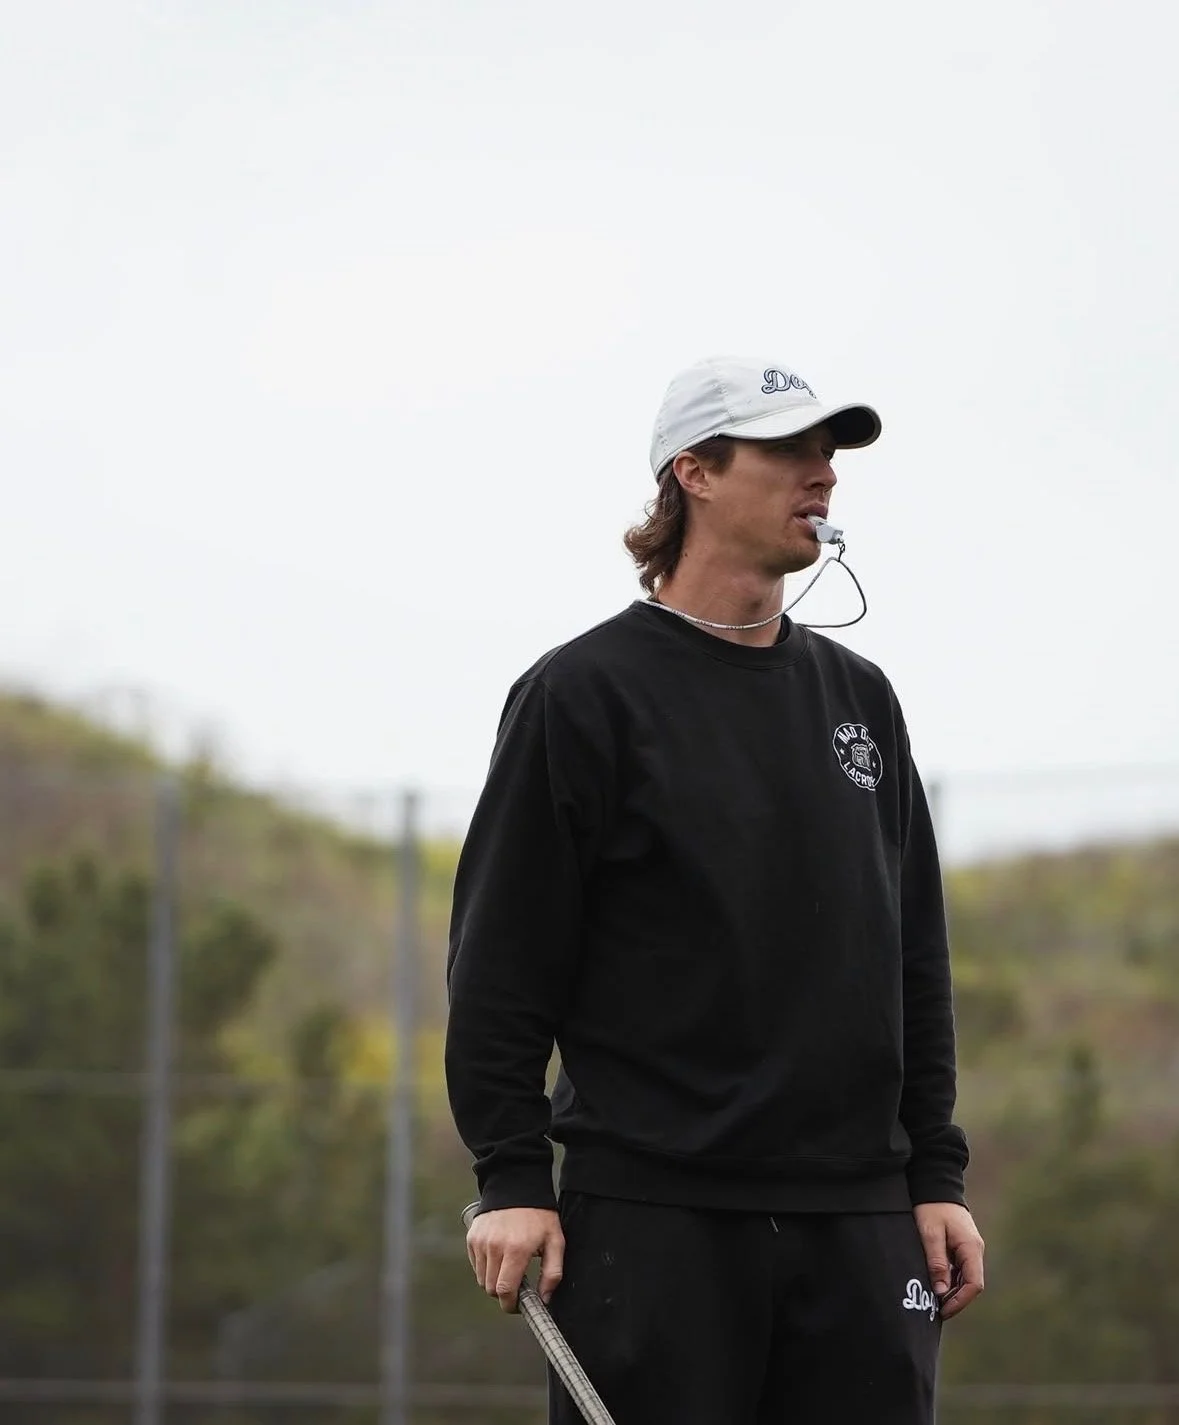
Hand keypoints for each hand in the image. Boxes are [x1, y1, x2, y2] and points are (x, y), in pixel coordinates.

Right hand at [466, 1206, 563, 1312]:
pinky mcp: (472, 1237)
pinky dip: (485, 1267)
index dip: (511, 1305)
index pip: (505, 1291)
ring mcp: (480, 1242)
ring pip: (482, 1279)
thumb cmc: (539, 1214)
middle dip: (504, 1293)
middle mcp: (494, 1247)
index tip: (519, 1305)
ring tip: (509, 1266)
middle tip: (517, 1284)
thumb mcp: (555, 1241)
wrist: (517, 1185)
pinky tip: (499, 1255)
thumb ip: (552, 1273)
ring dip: (494, 1280)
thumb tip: (544, 1299)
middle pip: (491, 1289)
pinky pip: (475, 1264)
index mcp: (516, 1250)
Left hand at [913, 1201, 984, 1320]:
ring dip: (953, 1292)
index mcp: (971, 1248)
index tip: (942, 1311)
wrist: (935, 1185)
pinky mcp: (962, 1247)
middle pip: (971, 1285)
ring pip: (965, 1279)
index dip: (960, 1302)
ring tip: (934, 1302)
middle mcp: (975, 1250)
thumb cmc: (931, 1207)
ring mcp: (970, 1249)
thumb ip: (937, 1262)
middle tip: (935, 1311)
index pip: (974, 1284)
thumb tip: (941, 1292)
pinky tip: (936, 1286)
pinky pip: (960, 1270)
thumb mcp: (930, 1234)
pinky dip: (950, 1281)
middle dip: (956, 1300)